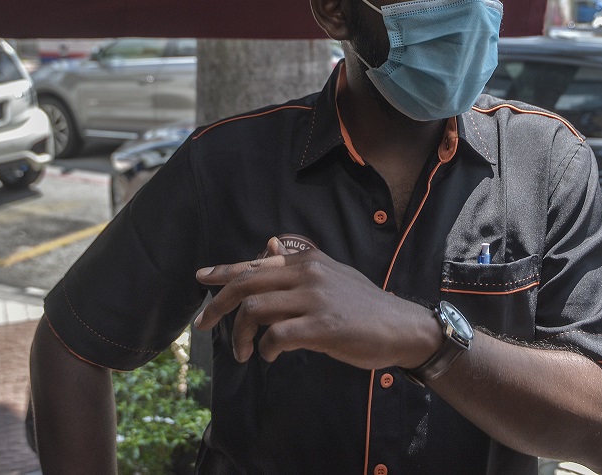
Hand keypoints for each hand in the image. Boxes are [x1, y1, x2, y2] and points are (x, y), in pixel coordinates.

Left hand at [193, 236, 439, 369]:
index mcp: (308, 260)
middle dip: (217, 306)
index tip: (201, 278)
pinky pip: (276, 336)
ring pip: (254, 311)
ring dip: (240, 336)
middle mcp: (308, 274)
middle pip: (246, 285)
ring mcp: (315, 300)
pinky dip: (266, 349)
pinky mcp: (322, 327)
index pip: (255, 263)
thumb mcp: (331, 276)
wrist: (401, 328)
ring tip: (245, 353)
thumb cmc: (363, 306)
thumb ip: (299, 264)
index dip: (223, 272)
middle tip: (203, 326)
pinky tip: (270, 356)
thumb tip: (268, 245)